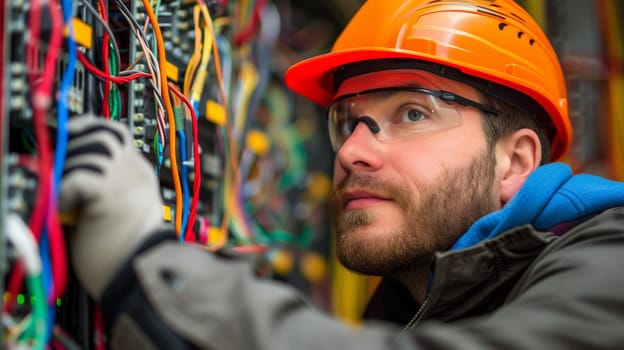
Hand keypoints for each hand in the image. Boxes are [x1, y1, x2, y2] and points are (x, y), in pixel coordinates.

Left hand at [59, 115, 164, 299]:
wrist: (140, 275)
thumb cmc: (127, 254)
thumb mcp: (120, 211)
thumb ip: (105, 190)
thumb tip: (71, 176)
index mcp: (141, 177)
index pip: (118, 135)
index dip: (91, 128)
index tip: (72, 133)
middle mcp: (136, 174)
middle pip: (106, 134)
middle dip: (77, 140)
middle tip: (60, 159)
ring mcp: (126, 181)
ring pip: (90, 150)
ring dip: (69, 169)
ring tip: (66, 196)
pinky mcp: (109, 195)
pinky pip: (77, 176)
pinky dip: (65, 191)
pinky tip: (67, 210)